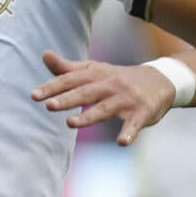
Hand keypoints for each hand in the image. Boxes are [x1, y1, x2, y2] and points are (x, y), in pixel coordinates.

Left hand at [33, 50, 177, 145]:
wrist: (161, 80)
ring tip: (70, 123)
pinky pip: (135, 124)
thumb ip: (68, 68)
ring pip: (105, 108)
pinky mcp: (143, 112)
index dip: (52, 87)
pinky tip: (122, 142)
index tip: (34, 95)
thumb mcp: (95, 69)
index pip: (71, 80)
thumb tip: (44, 55)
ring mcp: (127, 99)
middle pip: (86, 93)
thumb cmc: (118, 77)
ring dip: (88, 116)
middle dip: (67, 99)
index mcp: (96, 75)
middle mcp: (110, 85)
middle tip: (49, 106)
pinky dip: (129, 132)